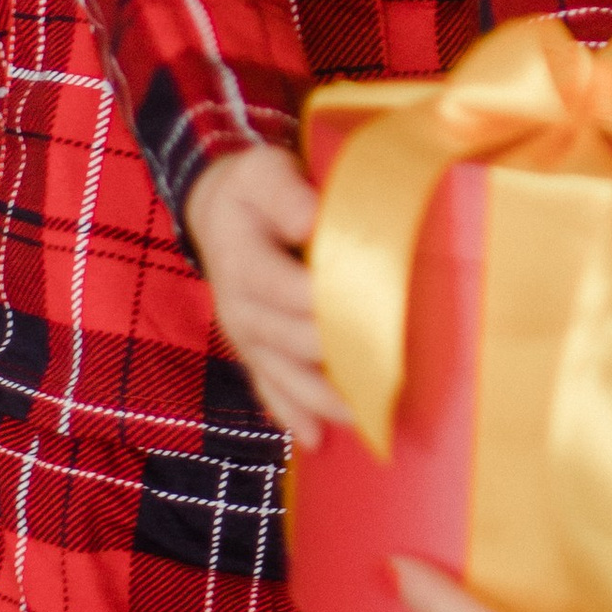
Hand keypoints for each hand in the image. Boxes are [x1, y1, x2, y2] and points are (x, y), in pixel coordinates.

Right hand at [186, 143, 346, 448]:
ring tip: (365, 416)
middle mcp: (239, 307)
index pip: (288, 291)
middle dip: (339, 356)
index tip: (376, 314)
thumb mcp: (264, 172)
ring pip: (283, 375)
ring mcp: (245, 336)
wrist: (217, 212)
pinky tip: (318, 439)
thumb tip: (314, 223)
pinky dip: (292, 415)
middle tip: (393, 370)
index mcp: (243, 262)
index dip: (328, 305)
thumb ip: (287, 195)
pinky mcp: (253, 351)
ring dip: (323, 398)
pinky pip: (268, 389)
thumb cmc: (254, 189)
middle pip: (291, 341)